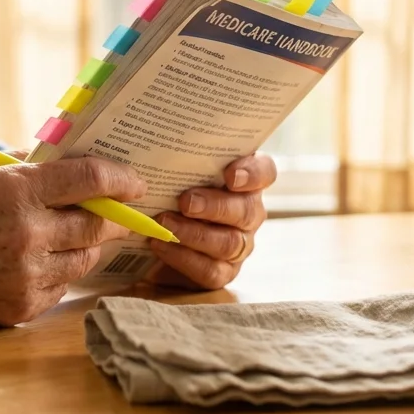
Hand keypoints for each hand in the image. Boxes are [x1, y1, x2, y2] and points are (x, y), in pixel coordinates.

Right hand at [0, 157, 144, 345]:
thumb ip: (20, 166)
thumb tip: (66, 157)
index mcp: (11, 191)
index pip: (90, 179)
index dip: (122, 177)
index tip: (136, 180)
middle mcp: (25, 235)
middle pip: (98, 224)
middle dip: (114, 215)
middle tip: (121, 208)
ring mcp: (24, 276)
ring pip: (84, 258)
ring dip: (88, 244)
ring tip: (75, 232)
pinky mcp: (19, 307)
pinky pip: (61, 286)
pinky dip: (60, 270)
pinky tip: (41, 259)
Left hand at [142, 153, 277, 290]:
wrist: (148, 233)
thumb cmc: (165, 190)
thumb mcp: (171, 169)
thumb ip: (176, 156)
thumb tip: (156, 142)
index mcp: (243, 181)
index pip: (265, 172)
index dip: (253, 174)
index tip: (230, 175)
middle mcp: (248, 212)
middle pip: (246, 210)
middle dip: (215, 206)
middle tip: (186, 201)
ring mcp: (239, 244)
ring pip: (230, 243)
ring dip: (195, 233)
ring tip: (165, 223)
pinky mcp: (222, 272)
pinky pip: (212, 270)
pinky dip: (184, 258)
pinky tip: (160, 244)